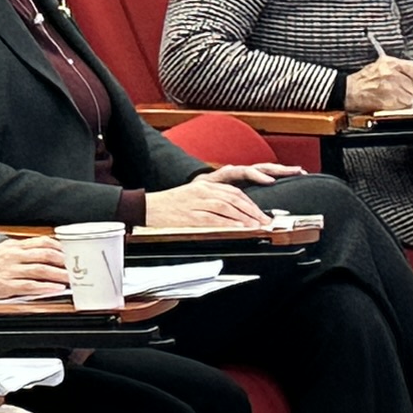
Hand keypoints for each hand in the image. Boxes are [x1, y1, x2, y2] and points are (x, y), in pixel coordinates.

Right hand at [0, 237, 68, 302]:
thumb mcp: (1, 251)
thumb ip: (20, 251)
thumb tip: (40, 253)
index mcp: (13, 246)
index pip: (42, 242)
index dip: (60, 248)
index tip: (72, 254)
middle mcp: (14, 256)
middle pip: (45, 255)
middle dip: (64, 262)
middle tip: (78, 267)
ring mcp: (10, 270)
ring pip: (40, 270)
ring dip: (59, 274)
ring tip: (72, 279)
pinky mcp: (6, 285)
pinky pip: (29, 285)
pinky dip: (45, 287)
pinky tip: (55, 289)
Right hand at [143, 175, 269, 233]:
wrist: (148, 207)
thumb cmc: (170, 204)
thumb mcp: (193, 196)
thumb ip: (212, 199)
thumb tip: (234, 211)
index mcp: (204, 185)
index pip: (234, 191)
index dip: (251, 202)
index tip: (261, 212)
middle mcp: (202, 191)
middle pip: (233, 198)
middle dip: (252, 210)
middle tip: (264, 220)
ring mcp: (196, 202)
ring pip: (226, 206)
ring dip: (244, 216)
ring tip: (256, 225)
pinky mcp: (190, 215)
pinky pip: (213, 218)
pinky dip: (228, 223)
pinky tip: (238, 227)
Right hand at [345, 56, 412, 114]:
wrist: (348, 91)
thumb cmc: (362, 80)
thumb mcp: (379, 66)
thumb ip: (397, 68)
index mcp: (389, 62)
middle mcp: (391, 72)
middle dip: (411, 90)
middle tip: (403, 93)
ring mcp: (390, 86)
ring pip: (411, 95)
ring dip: (407, 100)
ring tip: (397, 99)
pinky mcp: (389, 100)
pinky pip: (405, 105)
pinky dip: (402, 107)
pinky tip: (394, 104)